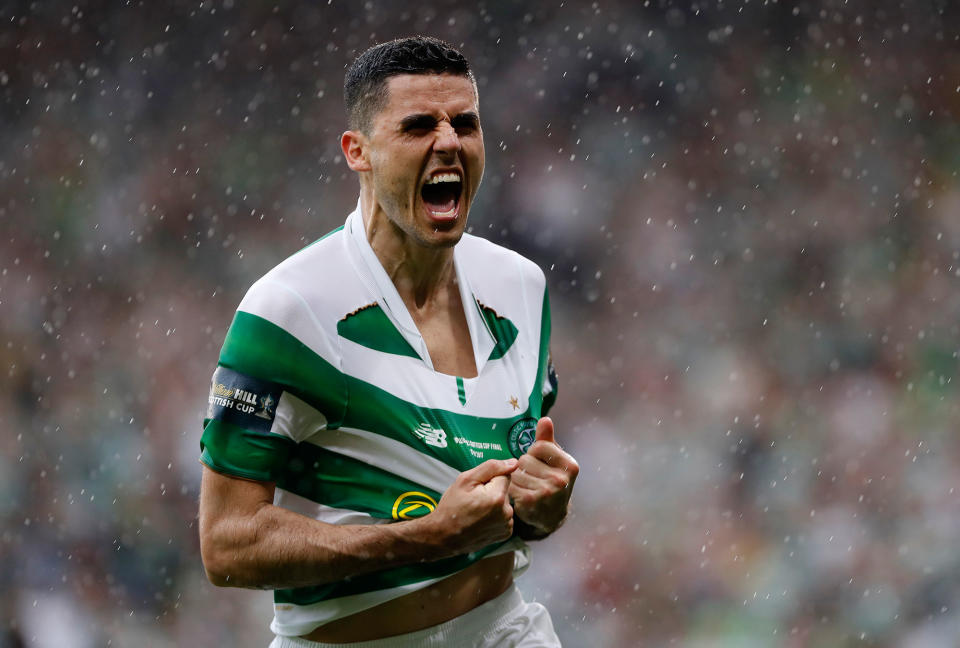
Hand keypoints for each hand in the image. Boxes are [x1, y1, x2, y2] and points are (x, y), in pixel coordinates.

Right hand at [427, 458, 518, 555]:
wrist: (444, 536)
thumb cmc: (452, 508)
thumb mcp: (465, 480)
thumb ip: (491, 467)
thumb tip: (513, 463)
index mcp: (498, 497)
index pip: (505, 475)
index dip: (489, 479)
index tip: (477, 488)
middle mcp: (506, 512)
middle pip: (505, 490)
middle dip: (492, 491)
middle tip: (474, 500)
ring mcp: (507, 525)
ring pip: (505, 503)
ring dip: (494, 504)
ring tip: (476, 511)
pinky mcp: (505, 533)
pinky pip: (504, 516)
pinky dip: (495, 516)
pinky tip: (482, 520)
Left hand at [508, 417, 578, 537]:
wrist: (552, 515)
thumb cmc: (551, 480)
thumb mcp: (554, 459)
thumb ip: (547, 439)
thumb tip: (545, 419)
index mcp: (570, 465)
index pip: (539, 446)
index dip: (535, 453)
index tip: (540, 463)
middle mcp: (560, 480)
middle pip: (525, 460)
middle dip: (524, 466)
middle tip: (532, 476)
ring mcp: (546, 492)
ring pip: (515, 473)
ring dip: (516, 478)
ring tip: (526, 485)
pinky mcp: (531, 503)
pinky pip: (511, 486)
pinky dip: (512, 489)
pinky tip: (521, 494)